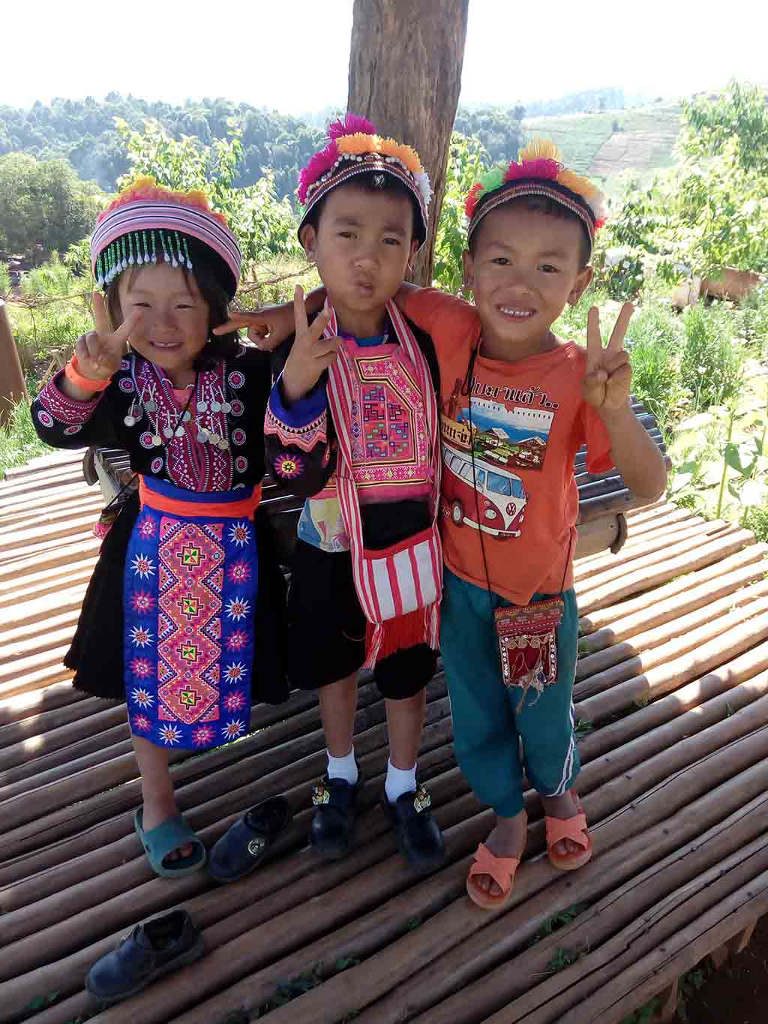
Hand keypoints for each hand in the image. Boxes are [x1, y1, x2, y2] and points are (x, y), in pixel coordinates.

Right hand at [73, 292, 141, 380]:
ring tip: (95, 360)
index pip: (125, 329)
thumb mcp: (110, 367)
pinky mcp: (81, 340)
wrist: (92, 370)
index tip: (140, 310)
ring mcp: (91, 336)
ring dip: (93, 352)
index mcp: (116, 340)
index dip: (132, 321)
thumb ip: (106, 363)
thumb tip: (96, 357)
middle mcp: (103, 334)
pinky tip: (88, 359)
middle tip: (95, 293)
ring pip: (92, 339)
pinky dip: (85, 356)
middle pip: (100, 318)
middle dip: (98, 306)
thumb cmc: (106, 366)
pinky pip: (82, 347)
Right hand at [212, 305, 291, 350]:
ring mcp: (259, 316)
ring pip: (254, 333)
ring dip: (263, 337)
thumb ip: (267, 344)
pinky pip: (259, 330)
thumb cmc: (290, 320)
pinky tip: (273, 331)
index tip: (229, 314)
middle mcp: (258, 315)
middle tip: (249, 339)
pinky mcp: (262, 318)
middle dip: (256, 338)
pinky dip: (264, 334)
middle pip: (248, 331)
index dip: (238, 316)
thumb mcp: (281, 336)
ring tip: (275, 333)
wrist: (298, 308)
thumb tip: (259, 347)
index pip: (247, 317)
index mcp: (263, 316)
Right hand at [280, 286, 336, 403]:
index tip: (298, 286)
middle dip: (323, 319)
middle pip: (316, 328)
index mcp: (300, 334)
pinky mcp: (316, 365)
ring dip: (335, 345)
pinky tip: (324, 361)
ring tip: (329, 348)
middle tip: (328, 310)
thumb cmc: (304, 355)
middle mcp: (304, 342)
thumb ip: (315, 331)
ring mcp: (310, 354)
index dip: (299, 300)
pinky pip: (333, 357)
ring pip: (333, 343)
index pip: (299, 315)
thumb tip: (335, 327)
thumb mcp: (304, 342)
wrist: (293, 380)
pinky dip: (332, 358)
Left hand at [582, 303, 633, 412]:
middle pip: (618, 334)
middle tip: (629, 303)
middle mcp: (609, 355)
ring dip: (614, 369)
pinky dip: (618, 380)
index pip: (594, 337)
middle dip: (624, 319)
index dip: (594, 323)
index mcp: (594, 356)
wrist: (609, 405)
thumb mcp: (588, 391)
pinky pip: (624, 371)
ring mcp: (620, 362)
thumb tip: (604, 372)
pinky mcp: (628, 370)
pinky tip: (614, 385)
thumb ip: (592, 382)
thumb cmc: (595, 395)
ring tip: (608, 381)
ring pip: (622, 355)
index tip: (593, 308)